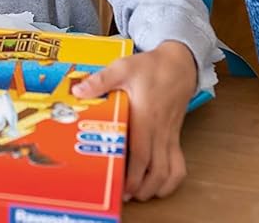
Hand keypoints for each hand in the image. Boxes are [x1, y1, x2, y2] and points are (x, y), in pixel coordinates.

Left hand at [71, 40, 196, 200]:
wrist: (179, 64)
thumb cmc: (152, 67)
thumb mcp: (123, 67)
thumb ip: (101, 80)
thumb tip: (79, 90)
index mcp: (147, 117)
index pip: (142, 153)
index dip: (134, 173)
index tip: (124, 187)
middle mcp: (160, 131)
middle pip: (157, 169)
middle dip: (142, 187)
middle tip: (127, 195)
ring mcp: (170, 135)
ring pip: (171, 170)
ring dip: (158, 186)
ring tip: (141, 194)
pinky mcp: (175, 136)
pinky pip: (179, 164)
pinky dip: (172, 179)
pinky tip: (160, 184)